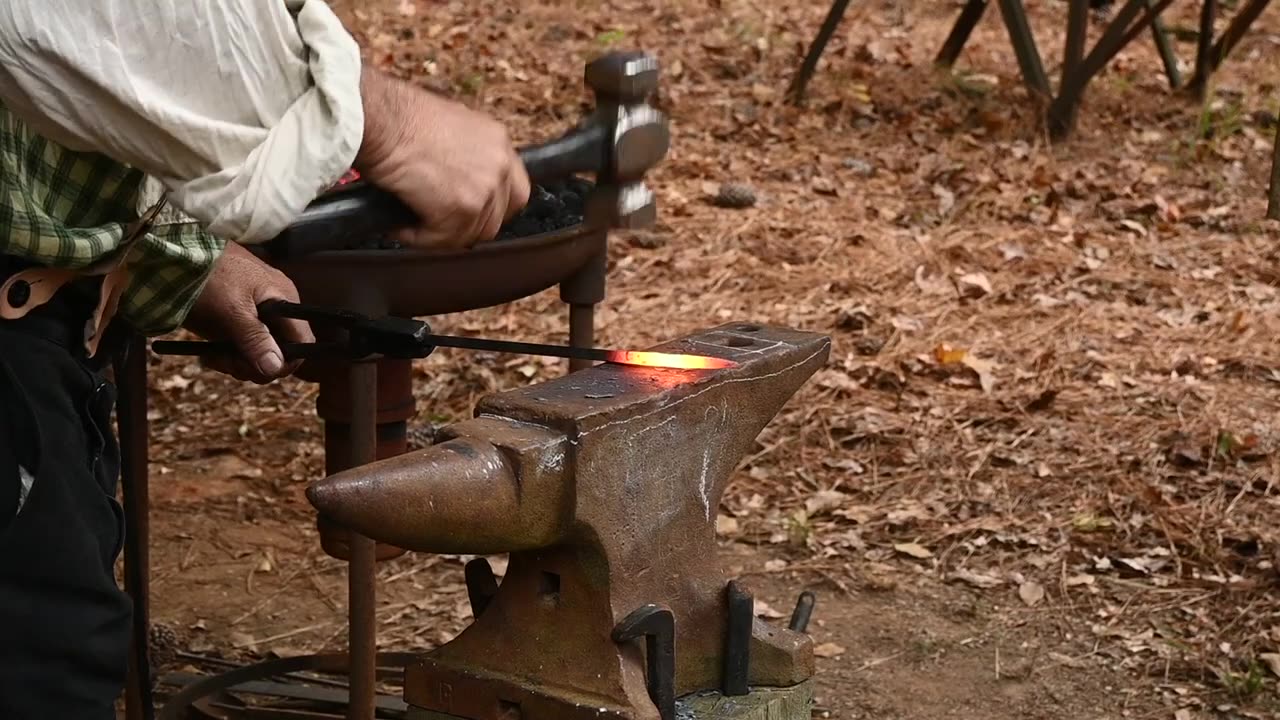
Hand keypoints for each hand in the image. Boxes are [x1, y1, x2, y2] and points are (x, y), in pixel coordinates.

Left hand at [183, 243, 314, 383]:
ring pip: (260, 351)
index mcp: (284, 301)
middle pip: (280, 351)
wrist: (173, 254)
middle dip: (254, 365)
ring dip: (238, 361)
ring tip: (213, 357)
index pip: (302, 344)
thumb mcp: (232, 311)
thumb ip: (255, 340)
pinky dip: (229, 353)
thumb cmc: (207, 277)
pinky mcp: (238, 316)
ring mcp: (257, 311)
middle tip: (225, 363)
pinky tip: (211, 352)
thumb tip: (276, 369)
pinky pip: (244, 344)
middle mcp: (277, 306)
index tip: (255, 369)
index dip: (284, 363)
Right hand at [353, 68, 530, 249]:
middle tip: (437, 224)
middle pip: (497, 219)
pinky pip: (444, 239)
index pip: (515, 190)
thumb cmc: (399, 118)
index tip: (471, 212)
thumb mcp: (448, 127)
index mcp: (498, 142)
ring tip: (413, 223)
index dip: (493, 208)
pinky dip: (420, 238)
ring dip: (440, 234)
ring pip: (470, 233)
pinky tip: (402, 225)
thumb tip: (456, 180)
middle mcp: (500, 164)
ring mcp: (486, 188)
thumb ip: (465, 155)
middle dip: (466, 226)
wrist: (382, 118)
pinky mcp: (463, 208)